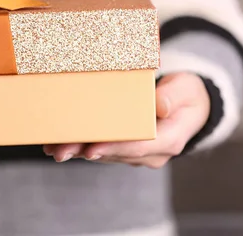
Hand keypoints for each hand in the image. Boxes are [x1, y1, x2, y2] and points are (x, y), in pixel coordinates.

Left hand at [43, 72, 209, 168]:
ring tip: (52, 147)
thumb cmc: (187, 94)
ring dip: (78, 151)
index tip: (91, 149)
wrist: (190, 105)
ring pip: (104, 154)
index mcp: (170, 139)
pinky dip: (81, 145)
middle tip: (60, 151)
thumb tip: (160, 107)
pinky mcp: (126, 148)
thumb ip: (173, 96)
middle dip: (85, 152)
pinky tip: (58, 143)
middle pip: (115, 154)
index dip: (113, 148)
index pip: (138, 147)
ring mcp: (138, 153)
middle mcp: (152, 152)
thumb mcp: (187, 88)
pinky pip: (102, 148)